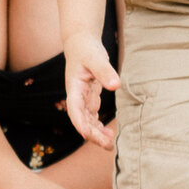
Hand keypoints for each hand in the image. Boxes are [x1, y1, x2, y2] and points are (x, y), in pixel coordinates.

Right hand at [61, 32, 119, 147]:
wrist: (81, 43)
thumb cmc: (87, 49)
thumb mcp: (96, 57)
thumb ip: (104, 71)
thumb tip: (115, 85)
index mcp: (74, 87)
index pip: (74, 109)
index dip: (80, 123)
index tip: (87, 135)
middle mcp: (76, 96)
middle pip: (82, 119)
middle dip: (93, 133)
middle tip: (108, 144)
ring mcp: (82, 98)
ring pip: (87, 120)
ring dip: (96, 133)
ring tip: (110, 144)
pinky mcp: (89, 97)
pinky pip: (92, 116)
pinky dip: (98, 125)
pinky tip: (108, 133)